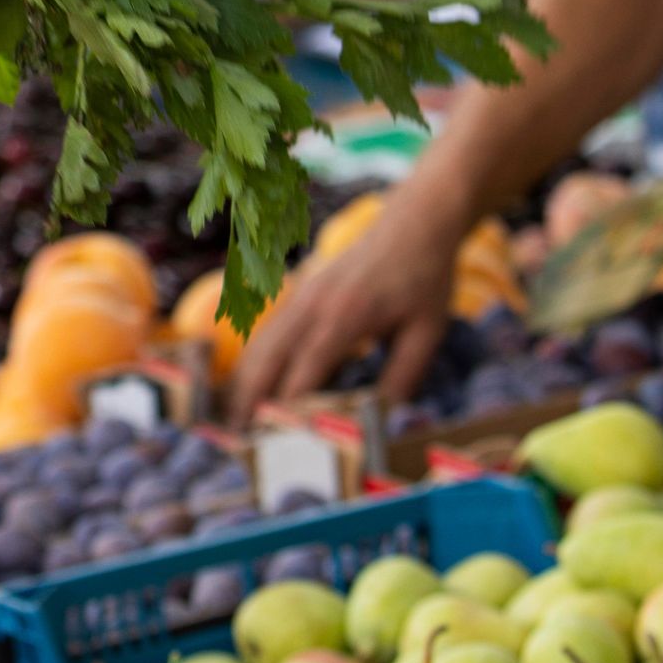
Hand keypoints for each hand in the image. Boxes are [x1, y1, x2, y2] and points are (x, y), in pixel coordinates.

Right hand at [227, 200, 457, 423]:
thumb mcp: (427, 332)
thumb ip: (403, 375)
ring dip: (246, 376)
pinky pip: (272, 328)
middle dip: (251, 394)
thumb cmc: (424, 279)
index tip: (275, 438)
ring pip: (264, 339)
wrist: (413, 224)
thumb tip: (382, 418)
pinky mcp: (303, 290)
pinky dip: (256, 357)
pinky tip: (252, 380)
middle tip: (238, 436)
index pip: (308, 366)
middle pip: (271, 352)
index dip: (289, 403)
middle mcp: (316, 302)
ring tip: (235, 416)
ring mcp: (305, 293)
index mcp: (346, 314)